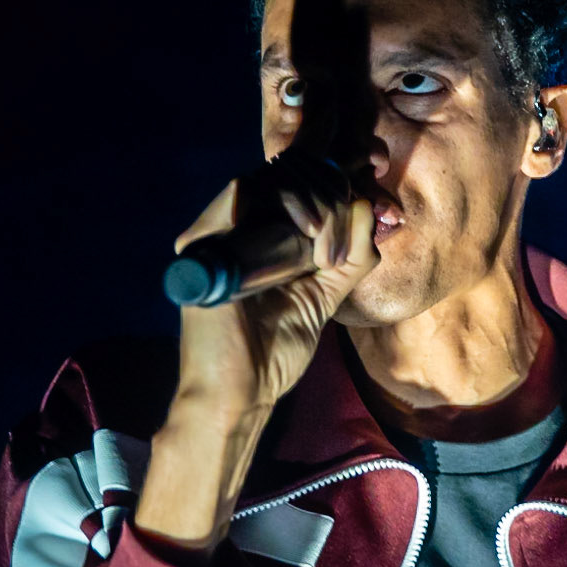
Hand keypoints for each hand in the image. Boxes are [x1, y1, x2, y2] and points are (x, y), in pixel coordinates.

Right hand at [172, 161, 376, 417]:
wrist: (240, 393)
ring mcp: (218, 231)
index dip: (335, 184)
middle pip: (290, 172)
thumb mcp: (325, 295)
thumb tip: (364, 205)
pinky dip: (287, 201)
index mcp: (262, 236)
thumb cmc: (275, 351)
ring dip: (316, 202)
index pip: (300, 182)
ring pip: (272, 176)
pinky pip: (241, 191)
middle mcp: (237, 227)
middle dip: (331, 198)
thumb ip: (349, 256)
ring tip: (326, 252)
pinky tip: (309, 238)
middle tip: (340, 246)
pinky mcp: (203, 240)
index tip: (363, 211)